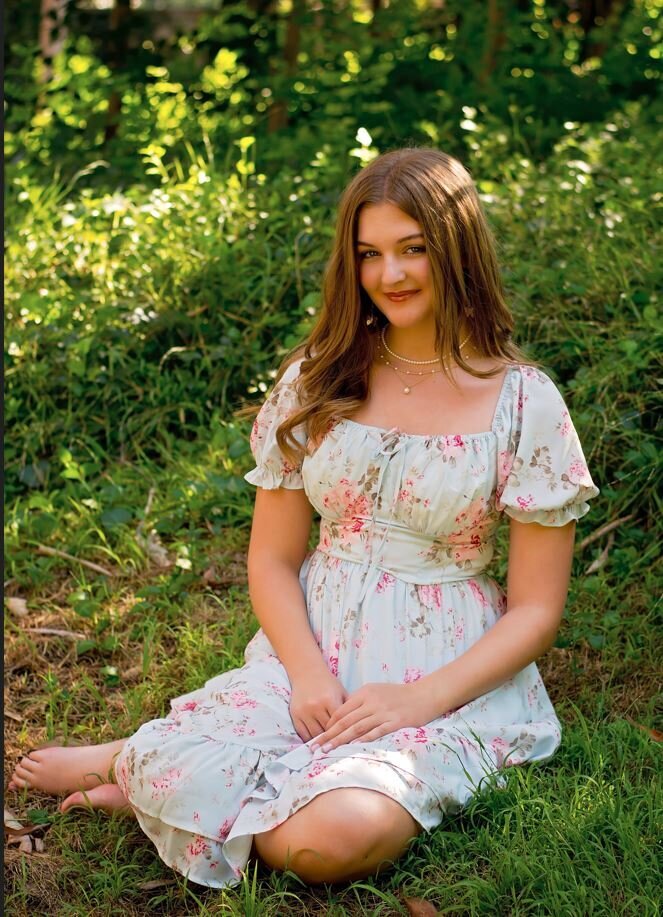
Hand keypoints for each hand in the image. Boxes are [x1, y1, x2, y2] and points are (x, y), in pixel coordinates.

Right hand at [289, 667, 346, 741]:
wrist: (306, 672)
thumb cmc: (328, 682)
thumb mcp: (341, 692)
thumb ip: (348, 709)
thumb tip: (357, 727)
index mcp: (330, 699)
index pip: (340, 723)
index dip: (345, 733)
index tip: (350, 741)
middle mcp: (316, 706)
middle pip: (327, 730)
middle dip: (334, 739)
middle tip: (340, 748)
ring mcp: (304, 711)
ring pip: (315, 734)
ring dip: (322, 741)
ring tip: (329, 748)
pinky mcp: (295, 714)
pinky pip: (303, 733)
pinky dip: (310, 740)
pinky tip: (316, 743)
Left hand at [310, 681, 438, 751]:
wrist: (424, 695)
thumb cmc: (399, 695)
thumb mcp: (377, 691)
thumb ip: (361, 702)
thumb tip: (345, 717)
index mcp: (365, 693)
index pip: (342, 710)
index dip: (329, 725)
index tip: (318, 737)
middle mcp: (371, 701)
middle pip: (346, 720)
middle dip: (329, 735)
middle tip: (316, 747)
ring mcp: (383, 712)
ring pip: (357, 728)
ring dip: (340, 741)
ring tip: (328, 751)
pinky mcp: (395, 722)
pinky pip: (376, 732)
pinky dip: (363, 741)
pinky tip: (352, 749)